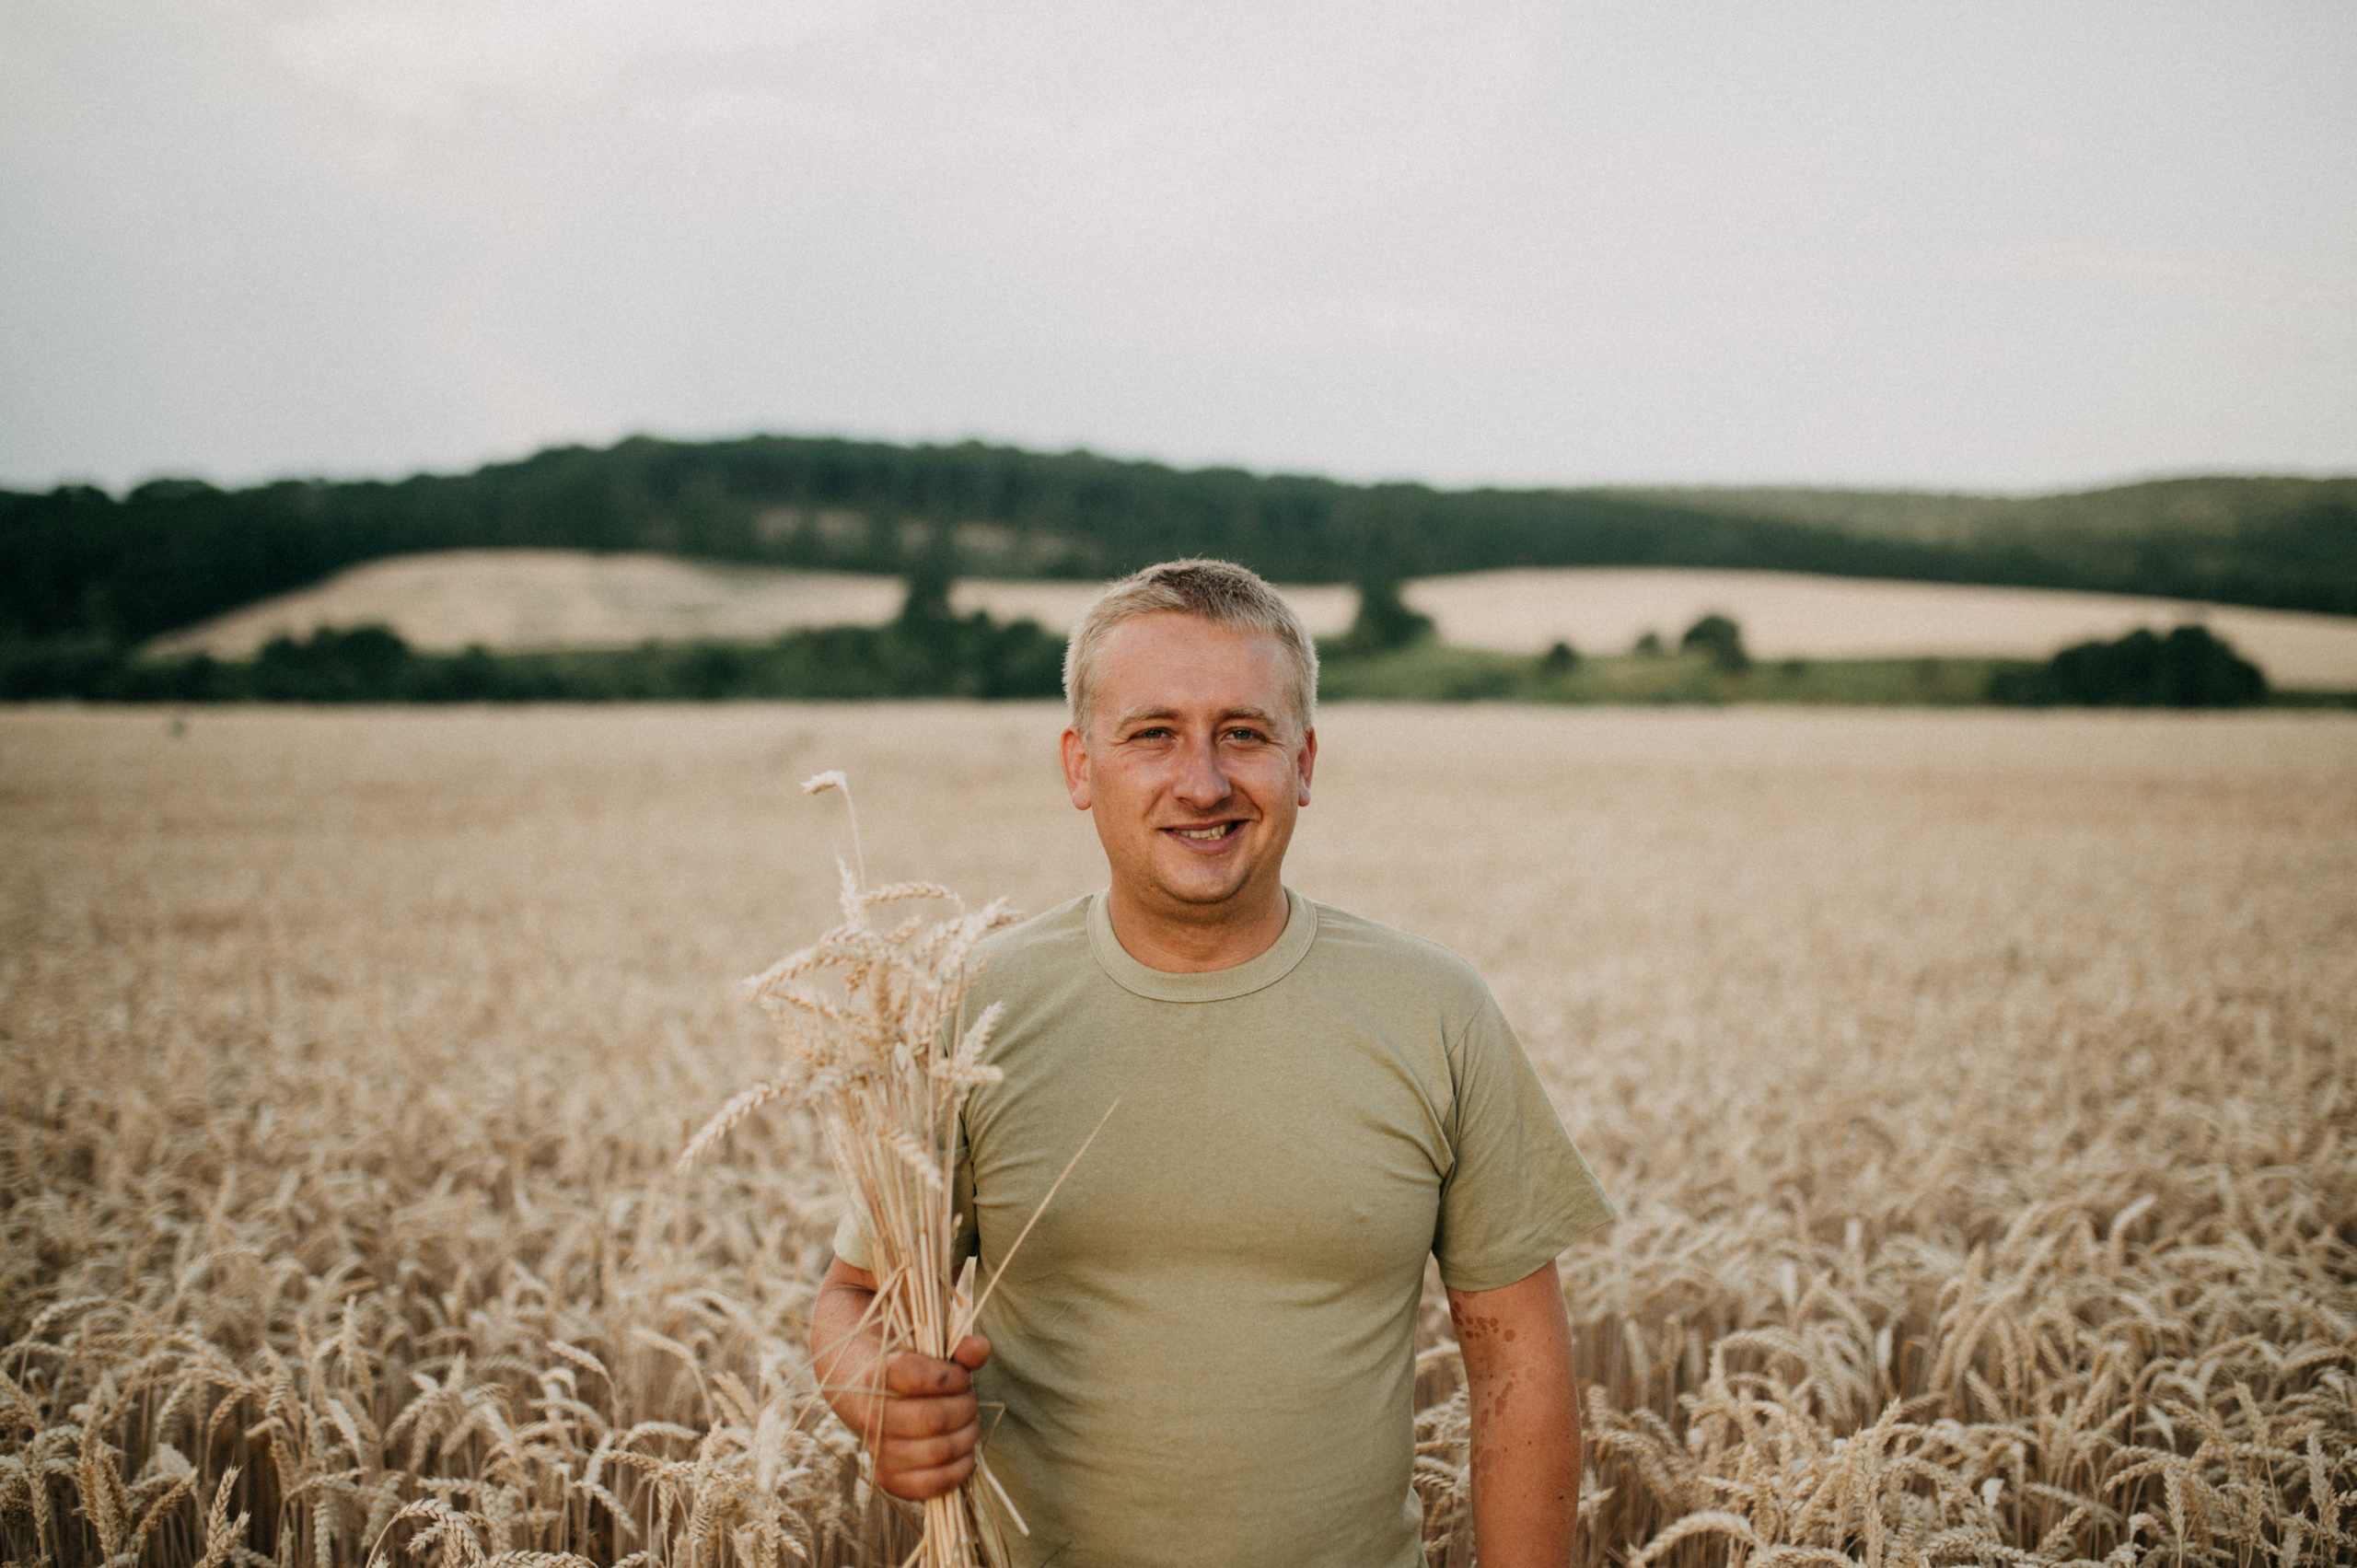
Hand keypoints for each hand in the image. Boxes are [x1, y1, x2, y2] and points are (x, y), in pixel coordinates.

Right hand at [870, 1335, 991, 1499]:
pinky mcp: (891, 1480)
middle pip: (934, 1418)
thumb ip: (960, 1351)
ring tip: (969, 1425)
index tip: (962, 1377)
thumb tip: (980, 1348)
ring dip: (967, 1437)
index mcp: (879, 1376)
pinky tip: (966, 1453)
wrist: (879, 1407)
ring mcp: (878, 1450)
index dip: (953, 1377)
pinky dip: (960, 1469)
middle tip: (970, 1402)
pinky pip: (934, 1482)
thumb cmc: (917, 1379)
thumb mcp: (935, 1358)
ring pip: (939, 1450)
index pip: (917, 1376)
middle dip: (965, 1409)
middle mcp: (871, 1415)